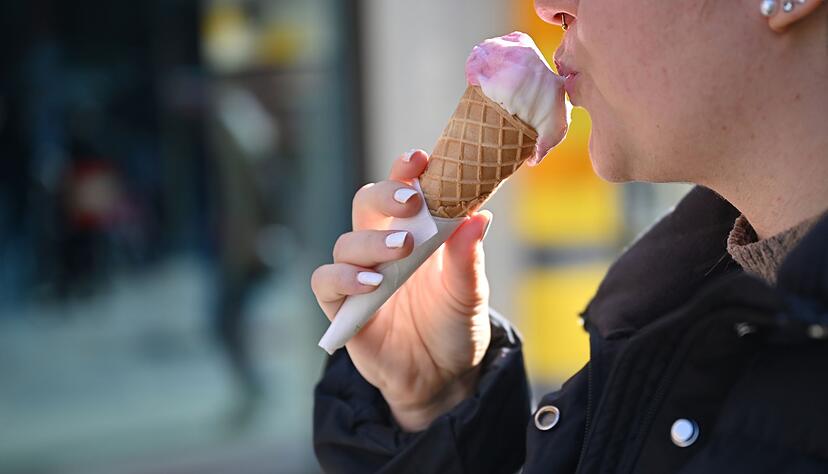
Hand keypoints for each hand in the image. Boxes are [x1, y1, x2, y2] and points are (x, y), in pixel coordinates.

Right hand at [311, 149, 492, 430]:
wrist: (441, 377)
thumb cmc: (455, 325)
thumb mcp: (469, 293)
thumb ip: (468, 258)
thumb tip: (479, 215)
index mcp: (415, 231)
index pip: (404, 189)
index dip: (407, 171)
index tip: (421, 159)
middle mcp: (382, 246)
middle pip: (365, 203)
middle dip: (384, 194)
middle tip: (411, 201)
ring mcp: (359, 275)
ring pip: (346, 242)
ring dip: (371, 241)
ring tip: (401, 249)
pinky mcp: (342, 307)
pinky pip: (327, 282)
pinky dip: (344, 277)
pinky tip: (371, 282)